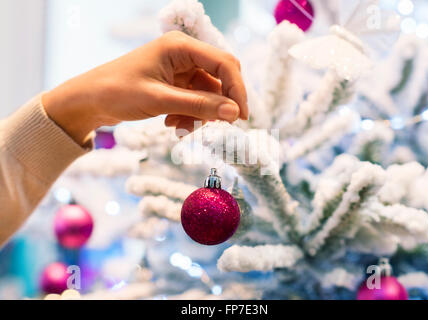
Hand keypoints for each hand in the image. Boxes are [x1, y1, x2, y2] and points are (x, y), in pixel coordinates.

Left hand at [42, 31, 247, 144]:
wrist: (89, 100)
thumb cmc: (118, 92)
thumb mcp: (160, 101)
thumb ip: (199, 105)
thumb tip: (234, 113)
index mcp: (180, 46)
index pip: (224, 63)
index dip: (238, 89)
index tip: (241, 117)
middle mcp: (183, 54)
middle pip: (219, 77)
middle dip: (219, 103)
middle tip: (218, 127)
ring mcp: (179, 69)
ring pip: (208, 92)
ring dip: (201, 113)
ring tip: (181, 129)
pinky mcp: (174, 83)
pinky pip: (194, 100)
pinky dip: (189, 115)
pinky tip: (172, 125)